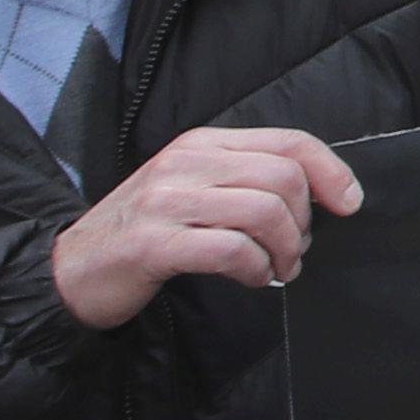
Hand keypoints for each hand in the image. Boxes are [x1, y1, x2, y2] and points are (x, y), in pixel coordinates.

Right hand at [51, 124, 363, 328]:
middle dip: (305, 220)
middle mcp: (185, 163)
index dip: (331, 171)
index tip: (350, 203)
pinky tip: (253, 278)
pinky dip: (256, 269)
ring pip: (264, 212)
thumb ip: (244, 180)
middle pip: (283, 177)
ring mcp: (166, 201)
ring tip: (277, 268)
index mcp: (202, 143)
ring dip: (285, 250)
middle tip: (296, 251)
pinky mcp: (154, 244)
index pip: (289, 141)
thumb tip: (319, 194)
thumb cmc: (144, 232)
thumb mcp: (194, 189)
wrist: (70, 270)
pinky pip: (232, 250)